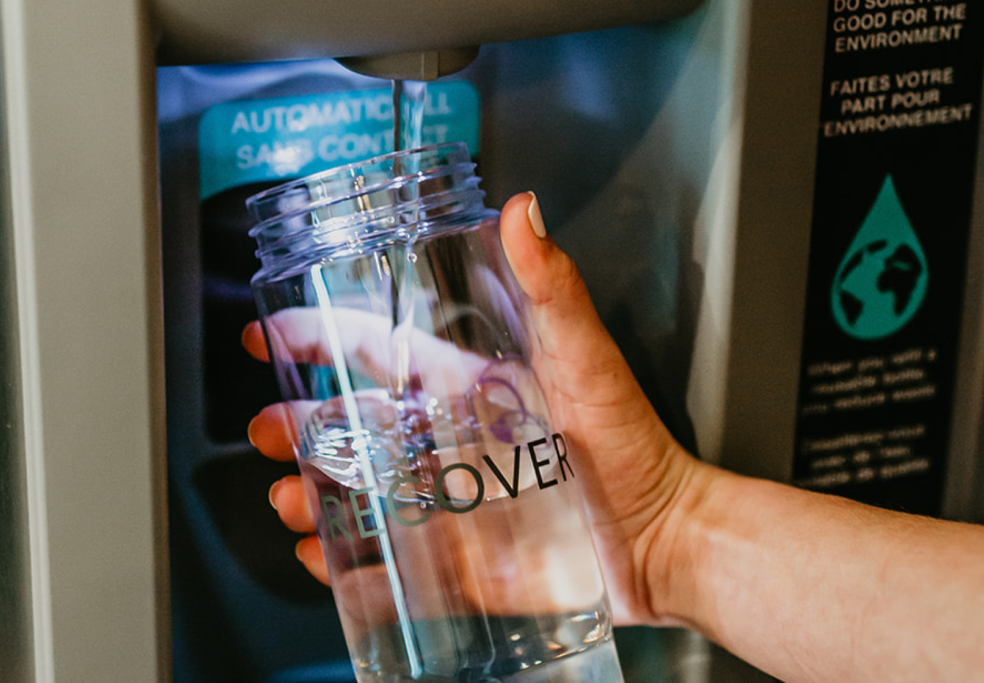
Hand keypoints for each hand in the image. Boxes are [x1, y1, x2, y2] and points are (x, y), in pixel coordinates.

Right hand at [244, 191, 706, 627]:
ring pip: (359, 491)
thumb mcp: (587, 360)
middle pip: (354, 425)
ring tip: (290, 498)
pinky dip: (345, 561)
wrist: (662, 538)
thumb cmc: (632, 445)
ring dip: (313, 491)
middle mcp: (448, 440)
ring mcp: (447, 499)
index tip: (271, 334)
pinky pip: (388, 559)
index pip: (380, 351)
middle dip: (300, 424)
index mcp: (468, 386)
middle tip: (268, 430)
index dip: (321, 337)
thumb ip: (553, 290)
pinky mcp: (458, 558)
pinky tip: (322, 556)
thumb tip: (523, 211)